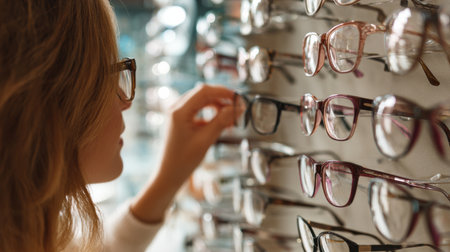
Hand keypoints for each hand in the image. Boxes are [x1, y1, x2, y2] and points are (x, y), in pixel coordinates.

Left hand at [130, 84, 241, 222]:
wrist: (168, 175)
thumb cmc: (183, 161)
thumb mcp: (206, 140)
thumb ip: (221, 121)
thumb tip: (237, 108)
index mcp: (179, 111)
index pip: (204, 91)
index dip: (224, 92)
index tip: (239, 99)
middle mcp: (176, 108)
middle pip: (204, 94)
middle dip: (222, 100)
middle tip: (238, 109)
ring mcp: (177, 114)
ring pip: (202, 102)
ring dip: (218, 107)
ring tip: (232, 120)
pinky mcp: (180, 120)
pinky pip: (198, 111)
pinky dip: (211, 115)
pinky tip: (222, 124)